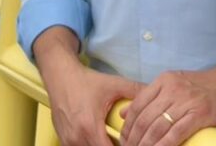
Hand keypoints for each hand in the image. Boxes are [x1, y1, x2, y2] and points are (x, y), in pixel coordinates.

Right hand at [34, 28, 143, 145]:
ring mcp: (67, 141)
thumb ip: (136, 91)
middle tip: (125, 140)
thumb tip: (154, 96)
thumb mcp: (114, 84)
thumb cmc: (86, 81)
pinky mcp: (63, 140)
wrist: (61, 76)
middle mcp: (76, 138)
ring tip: (112, 141)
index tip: (133, 143)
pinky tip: (99, 140)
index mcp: (90, 127)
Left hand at [119, 68, 215, 145]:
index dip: (127, 126)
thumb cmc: (203, 86)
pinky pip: (175, 134)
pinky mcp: (199, 114)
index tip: (124, 139)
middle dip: (134, 140)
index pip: (137, 105)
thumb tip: (124, 113)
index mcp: (163, 81)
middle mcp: (172, 89)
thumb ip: (150, 96)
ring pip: (157, 128)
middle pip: (144, 119)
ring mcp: (186, 101)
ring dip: (146, 145)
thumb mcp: (174, 83)